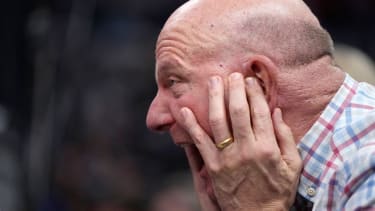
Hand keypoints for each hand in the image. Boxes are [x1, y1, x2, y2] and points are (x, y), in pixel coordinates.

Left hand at [179, 73, 301, 210]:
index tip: (250, 80)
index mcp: (268, 147)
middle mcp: (247, 149)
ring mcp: (228, 157)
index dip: (254, 93)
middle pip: (239, 111)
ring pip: (219, 121)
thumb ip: (286, 137)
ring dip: (215, 98)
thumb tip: (276, 111)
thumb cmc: (277, 190)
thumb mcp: (293, 165)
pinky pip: (200, 141)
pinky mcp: (213, 166)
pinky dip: (191, 125)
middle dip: (235, 89)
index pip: (260, 112)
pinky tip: (184, 110)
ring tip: (213, 81)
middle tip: (232, 75)